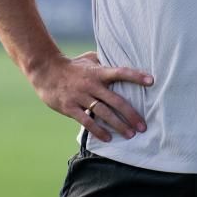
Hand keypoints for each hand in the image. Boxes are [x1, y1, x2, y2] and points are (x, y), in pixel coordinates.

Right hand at [29, 51, 153, 142]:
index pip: (121, 72)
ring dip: (118, 125)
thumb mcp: (89, 59)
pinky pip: (86, 121)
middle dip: (131, 114)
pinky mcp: (70, 107)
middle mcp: (92, 85)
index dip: (136, 76)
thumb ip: (105, 62)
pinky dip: (98, 130)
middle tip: (143, 126)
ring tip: (130, 135)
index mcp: (98, 72)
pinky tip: (108, 138)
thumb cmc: (72, 65)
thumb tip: (122, 59)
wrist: (46, 71)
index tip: (151, 81)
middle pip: (116, 100)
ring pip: (103, 113)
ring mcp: (81, 96)